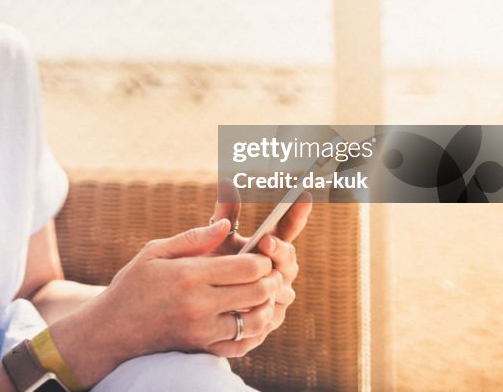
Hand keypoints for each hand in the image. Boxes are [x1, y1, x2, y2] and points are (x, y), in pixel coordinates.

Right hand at [92, 218, 281, 362]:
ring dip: (266, 307)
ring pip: (254, 321)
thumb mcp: (155, 252)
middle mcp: (199, 305)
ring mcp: (201, 330)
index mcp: (189, 275)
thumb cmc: (133, 284)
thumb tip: (227, 225)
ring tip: (265, 296)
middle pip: (256, 292)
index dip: (263, 260)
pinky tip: (252, 319)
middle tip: (272, 274)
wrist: (112, 329)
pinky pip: (241, 344)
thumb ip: (194, 238)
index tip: (263, 257)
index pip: (246, 267)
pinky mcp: (201, 349)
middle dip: (271, 281)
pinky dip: (254, 333)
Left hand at [207, 181, 312, 356]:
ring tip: (258, 276)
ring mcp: (279, 296)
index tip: (304, 193)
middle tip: (267, 241)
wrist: (198, 306)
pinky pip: (271, 313)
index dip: (297, 213)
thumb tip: (228, 181)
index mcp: (270, 246)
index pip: (288, 228)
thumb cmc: (212, 265)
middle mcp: (280, 270)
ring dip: (271, 281)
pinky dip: (262, 308)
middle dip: (280, 249)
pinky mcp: (270, 320)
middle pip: (289, 259)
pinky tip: (249, 306)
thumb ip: (225, 214)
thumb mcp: (218, 239)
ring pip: (284, 288)